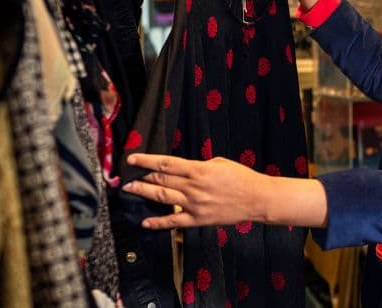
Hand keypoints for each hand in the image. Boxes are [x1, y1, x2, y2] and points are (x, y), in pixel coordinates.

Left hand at [123, 154, 270, 228]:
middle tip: (125, 175)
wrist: (256, 198)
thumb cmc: (240, 178)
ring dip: (144, 193)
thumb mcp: (218, 162)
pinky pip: (174, 221)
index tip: (132, 159)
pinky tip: (145, 221)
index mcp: (198, 170)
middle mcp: (193, 186)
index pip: (166, 163)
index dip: (146, 160)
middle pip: (160, 180)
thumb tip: (183, 168)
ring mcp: (194, 204)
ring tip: (129, 189)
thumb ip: (199, 165)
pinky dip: (158, 222)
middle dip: (141, 176)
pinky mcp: (198, 219)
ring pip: (162, 197)